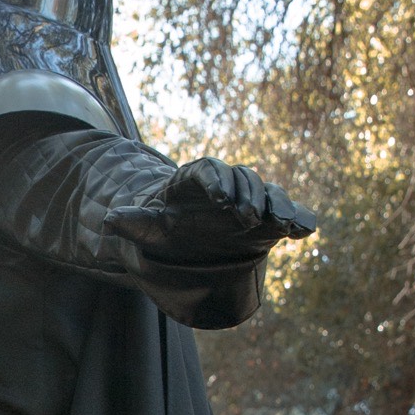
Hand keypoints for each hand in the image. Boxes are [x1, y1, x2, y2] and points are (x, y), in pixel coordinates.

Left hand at [107, 158, 315, 249]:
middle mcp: (229, 186)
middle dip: (247, 195)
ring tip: (281, 223)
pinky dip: (300, 220)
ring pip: (270, 194)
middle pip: (242, 179)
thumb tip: (109, 219)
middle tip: (244, 217)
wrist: (193, 244)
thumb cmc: (170, 229)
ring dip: (278, 205)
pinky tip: (305, 231)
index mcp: (197, 180)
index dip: (216, 180)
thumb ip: (135, 222)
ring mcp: (253, 202)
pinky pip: (291, 215)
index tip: (220, 199)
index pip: (207, 170)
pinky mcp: (272, 220)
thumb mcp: (151, 228)